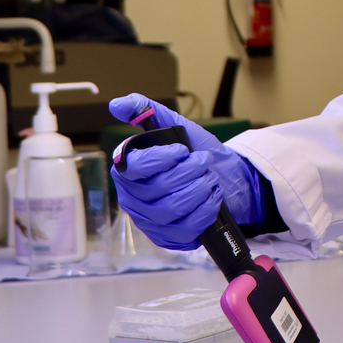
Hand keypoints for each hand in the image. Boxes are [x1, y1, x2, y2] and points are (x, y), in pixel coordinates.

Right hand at [107, 94, 264, 249]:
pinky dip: (204, 212)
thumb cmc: (196, 154)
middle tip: (204, 164)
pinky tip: (213, 199)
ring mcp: (148, 220)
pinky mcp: (166, 238)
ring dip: (199, 192)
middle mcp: (132, 197)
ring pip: (171, 210)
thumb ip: (147, 111)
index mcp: (128, 170)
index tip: (182, 151)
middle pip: (157, 189)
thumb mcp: (177, 127)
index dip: (159, 159)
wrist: (224, 179)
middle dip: (189, 173)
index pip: (133, 168)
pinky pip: (184, 231)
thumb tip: (118, 104)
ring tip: (210, 180)